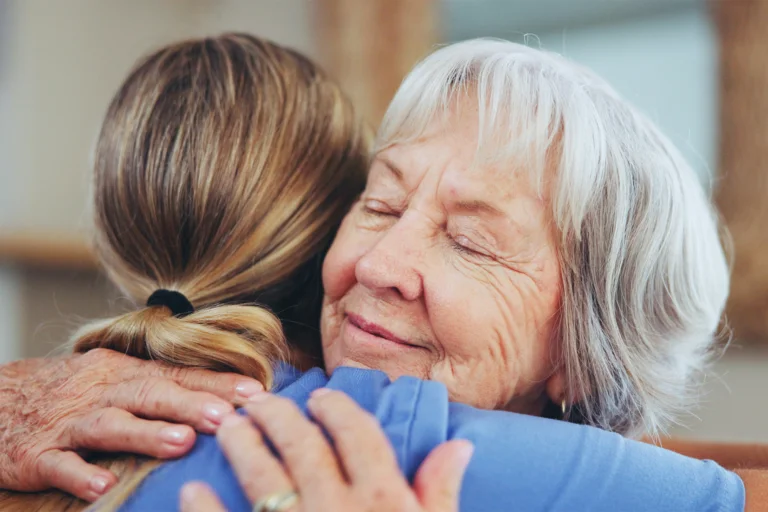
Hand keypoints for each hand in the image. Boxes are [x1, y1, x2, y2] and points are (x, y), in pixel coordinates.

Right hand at [0, 348, 263, 501]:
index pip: (177, 375)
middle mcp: (101, 392)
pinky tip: (103, 486)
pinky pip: (59, 464)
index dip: (216, 383)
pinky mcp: (36, 454)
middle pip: (150, 394)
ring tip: (181, 444)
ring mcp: (68, 422)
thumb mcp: (113, 377)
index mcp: (123, 373)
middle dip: (192, 405)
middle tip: (228, 419)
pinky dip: (80, 474)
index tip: (256, 394)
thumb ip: (158, 386)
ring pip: (109, 425)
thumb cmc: (70, 391)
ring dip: (146, 434)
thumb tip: (219, 398)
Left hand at [179, 389, 472, 511]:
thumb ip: (440, 492)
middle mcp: (337, 508)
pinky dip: (204, 509)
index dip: (338, 409)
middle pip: (303, 444)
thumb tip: (458, 444)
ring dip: (242, 444)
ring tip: (229, 426)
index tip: (322, 397)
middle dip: (279, 415)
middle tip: (260, 401)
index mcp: (383, 500)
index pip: (357, 434)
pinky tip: (192, 490)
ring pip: (262, 475)